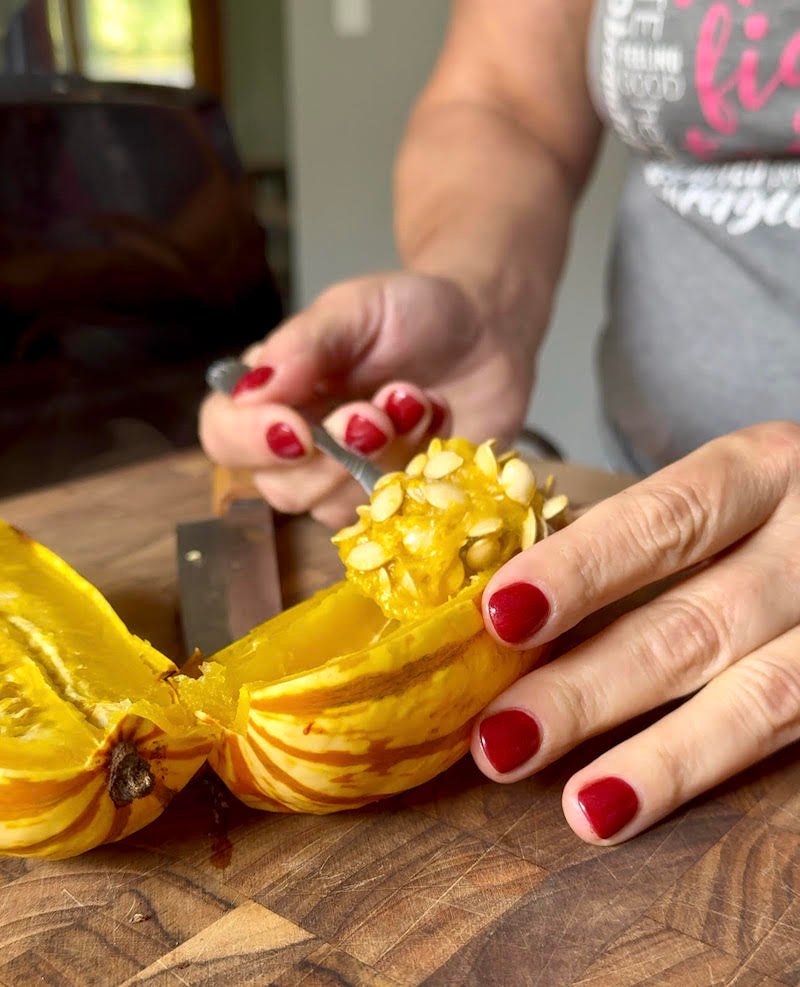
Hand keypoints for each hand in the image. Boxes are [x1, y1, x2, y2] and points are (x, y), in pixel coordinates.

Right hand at [199, 271, 533, 526]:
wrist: (486, 334)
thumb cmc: (410, 313)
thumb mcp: (355, 307)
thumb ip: (303, 344)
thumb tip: (253, 390)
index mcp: (272, 393)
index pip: (224, 435)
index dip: (251, 442)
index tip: (297, 430)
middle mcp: (299, 446)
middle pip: (278, 488)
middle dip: (333, 455)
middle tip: (378, 411)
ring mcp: (347, 481)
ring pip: (333, 508)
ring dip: (381, 460)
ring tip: (415, 402)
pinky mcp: (393, 503)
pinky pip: (388, 518)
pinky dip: (416, 473)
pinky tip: (436, 426)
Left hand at [471, 421, 799, 842]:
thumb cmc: (765, 506)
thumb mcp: (719, 487)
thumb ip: (632, 532)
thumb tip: (503, 599)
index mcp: (764, 469)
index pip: (666, 516)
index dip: (582, 568)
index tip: (501, 614)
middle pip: (700, 622)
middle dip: (592, 687)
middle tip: (498, 739)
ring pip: (762, 699)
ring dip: (662, 760)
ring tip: (580, 808)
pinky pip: (790, 737)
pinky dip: (710, 775)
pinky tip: (645, 808)